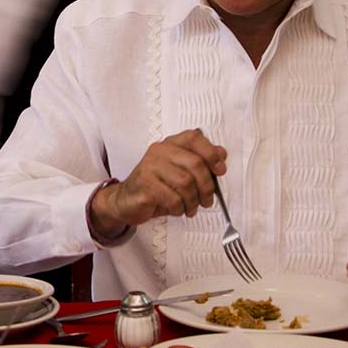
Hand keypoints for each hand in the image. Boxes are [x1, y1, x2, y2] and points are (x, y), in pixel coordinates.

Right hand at [90, 129, 226, 236]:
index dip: (211, 153)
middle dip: (206, 186)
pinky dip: (179, 208)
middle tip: (207, 199)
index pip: (194, 138)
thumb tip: (222, 154)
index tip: (220, 170)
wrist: (125, 201)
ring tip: (191, 207)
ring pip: (186, 183)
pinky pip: (173, 198)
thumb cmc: (155, 187)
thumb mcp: (179, 172)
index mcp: (169, 144)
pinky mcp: (145, 184)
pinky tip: (177, 209)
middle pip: (195, 163)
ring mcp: (150, 166)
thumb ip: (200, 161)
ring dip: (193, 201)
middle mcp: (159, 151)